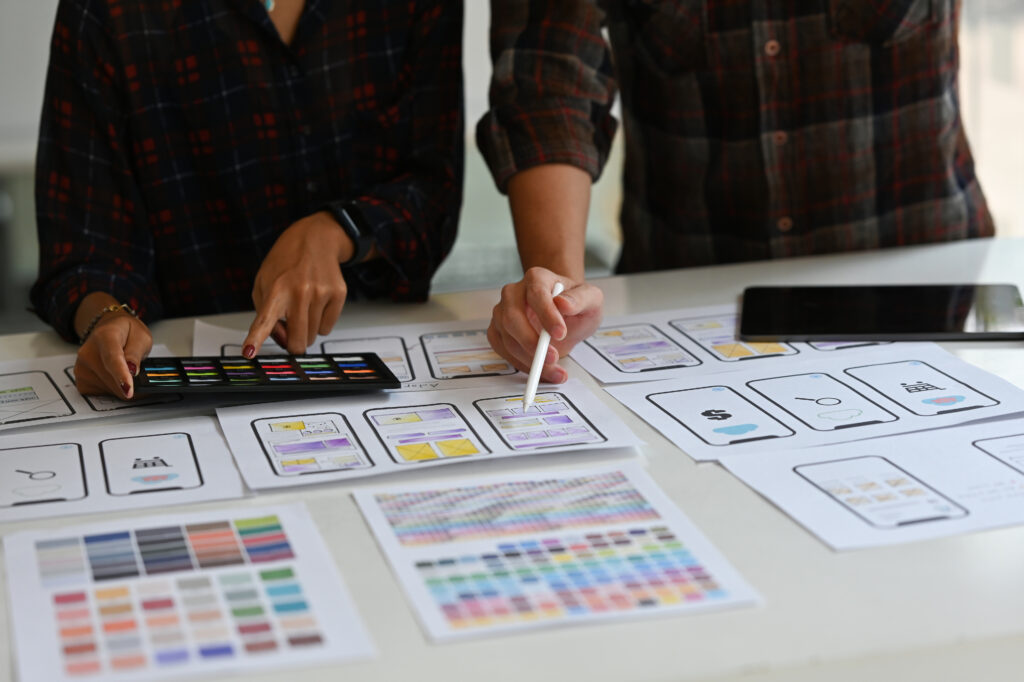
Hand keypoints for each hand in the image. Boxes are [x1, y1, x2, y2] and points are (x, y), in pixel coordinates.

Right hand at [75, 311, 152, 398]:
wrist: (108, 330)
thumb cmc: (126, 333)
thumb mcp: (141, 337)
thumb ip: (136, 353)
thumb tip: (133, 371)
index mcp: (105, 336)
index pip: (112, 358)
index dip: (121, 375)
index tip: (129, 390)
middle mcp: (87, 352)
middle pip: (113, 380)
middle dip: (132, 383)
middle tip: (139, 372)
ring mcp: (81, 368)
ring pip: (110, 390)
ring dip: (122, 385)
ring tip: (123, 368)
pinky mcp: (80, 381)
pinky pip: (102, 394)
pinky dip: (114, 389)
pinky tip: (114, 376)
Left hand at [243, 211, 350, 355]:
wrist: (315, 238)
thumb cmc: (285, 263)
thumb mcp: (264, 284)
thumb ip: (266, 315)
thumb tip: (285, 341)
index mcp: (276, 289)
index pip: (264, 319)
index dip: (255, 338)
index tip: (249, 352)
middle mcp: (300, 291)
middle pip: (298, 340)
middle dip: (293, 343)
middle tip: (291, 331)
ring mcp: (322, 293)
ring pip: (313, 336)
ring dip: (307, 329)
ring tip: (304, 305)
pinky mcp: (338, 294)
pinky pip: (327, 328)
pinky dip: (321, 322)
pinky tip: (317, 302)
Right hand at [487, 266, 603, 382]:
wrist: (566, 314)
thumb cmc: (575, 304)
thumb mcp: (591, 299)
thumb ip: (581, 299)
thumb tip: (563, 304)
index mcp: (537, 279)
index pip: (536, 294)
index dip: (546, 315)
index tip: (560, 333)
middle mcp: (514, 293)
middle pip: (512, 317)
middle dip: (532, 342)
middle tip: (553, 358)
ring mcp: (502, 312)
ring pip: (507, 338)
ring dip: (529, 359)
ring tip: (554, 369)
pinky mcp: (498, 330)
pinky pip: (502, 349)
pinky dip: (520, 364)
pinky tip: (540, 370)